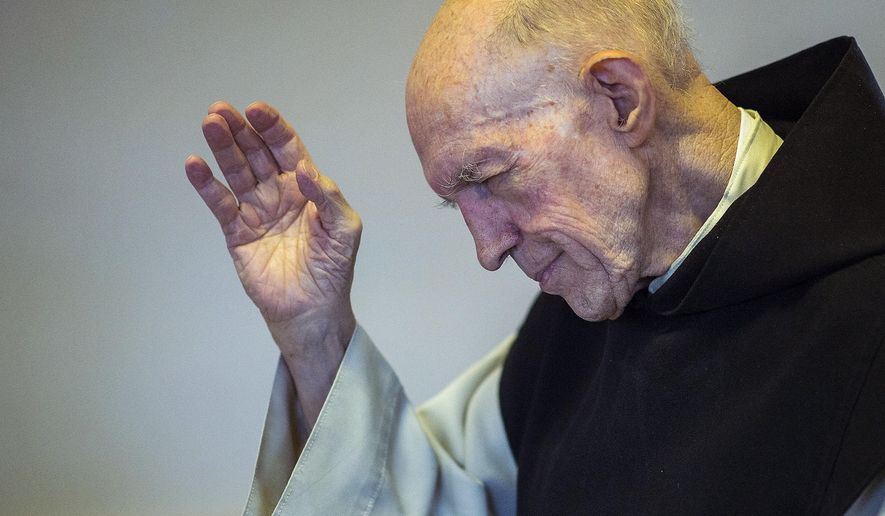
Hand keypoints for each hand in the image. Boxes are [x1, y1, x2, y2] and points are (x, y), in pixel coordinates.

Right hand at [185, 101, 360, 354]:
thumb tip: (303, 170)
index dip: (272, 127)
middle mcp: (278, 192)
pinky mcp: (236, 232)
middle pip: (256, 152)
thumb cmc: (333, 267)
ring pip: (235, 171)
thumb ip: (328, 197)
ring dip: (222, 147)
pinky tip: (195, 164)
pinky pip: (219, 203)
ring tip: (210, 124)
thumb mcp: (344, 228)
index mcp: (305, 186)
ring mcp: (255, 210)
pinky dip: (206, 184)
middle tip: (221, 110)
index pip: (286, 148)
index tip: (256, 110)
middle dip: (240, 130)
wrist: (311, 308)